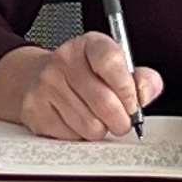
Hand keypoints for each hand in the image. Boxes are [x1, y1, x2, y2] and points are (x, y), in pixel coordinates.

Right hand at [0, 34, 161, 140]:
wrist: (36, 76)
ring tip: (95, 118)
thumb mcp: (116, 66)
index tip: (134, 104)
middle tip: (121, 120)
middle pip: (105, 103)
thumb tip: (146, 93)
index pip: (111, 62)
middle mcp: (65, 59)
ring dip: (100, 130)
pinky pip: (71, 137)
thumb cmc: (85, 74)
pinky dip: (79, 135)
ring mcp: (47, 84)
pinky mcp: (35, 109)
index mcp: (90, 44)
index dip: (128, 89)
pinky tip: (75, 121)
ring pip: (90, 126)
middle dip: (121, 120)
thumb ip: (141, 78)